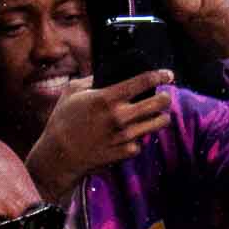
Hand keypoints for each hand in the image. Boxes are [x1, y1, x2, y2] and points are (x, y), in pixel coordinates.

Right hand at [26, 70, 174, 196]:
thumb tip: (107, 73)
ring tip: (160, 115)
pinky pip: (143, 142)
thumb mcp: (72, 91)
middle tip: (166, 97)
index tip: (168, 75)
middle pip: (158, 103)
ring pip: (158, 123)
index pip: (142, 82)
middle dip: (166, 98)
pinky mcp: (126, 152)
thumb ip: (91, 79)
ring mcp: (125, 136)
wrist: (59, 155)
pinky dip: (141, 138)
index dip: (159, 76)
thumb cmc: (63, 120)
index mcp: (107, 98)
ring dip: (161, 117)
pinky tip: (135, 135)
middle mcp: (120, 116)